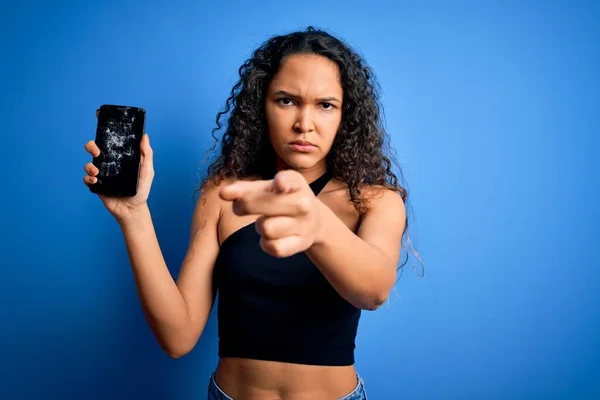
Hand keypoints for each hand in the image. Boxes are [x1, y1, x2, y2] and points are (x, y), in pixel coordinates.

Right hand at [83, 109, 154, 223]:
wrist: (133, 209)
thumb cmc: (141, 190)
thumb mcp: (147, 171)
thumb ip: (146, 154)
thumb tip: (145, 136)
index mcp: (120, 157)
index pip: (110, 140)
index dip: (103, 127)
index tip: (99, 115)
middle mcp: (109, 163)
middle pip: (94, 148)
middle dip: (91, 145)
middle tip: (97, 150)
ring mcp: (102, 174)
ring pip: (88, 163)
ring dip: (90, 165)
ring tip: (98, 171)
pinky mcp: (97, 186)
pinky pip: (87, 178)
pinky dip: (89, 178)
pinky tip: (96, 180)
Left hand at [219, 170, 324, 257]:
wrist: (316, 221)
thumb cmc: (284, 199)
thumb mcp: (270, 188)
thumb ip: (246, 189)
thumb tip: (223, 193)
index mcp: (296, 183)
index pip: (288, 181)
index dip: (282, 183)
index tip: (279, 185)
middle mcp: (303, 202)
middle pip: (260, 204)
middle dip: (243, 206)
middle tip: (238, 208)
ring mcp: (304, 224)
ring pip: (264, 228)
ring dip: (259, 226)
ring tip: (266, 222)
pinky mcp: (301, 243)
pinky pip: (272, 247)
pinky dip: (265, 244)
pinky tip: (270, 238)